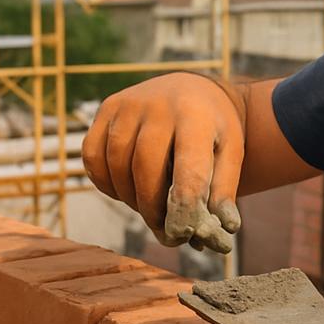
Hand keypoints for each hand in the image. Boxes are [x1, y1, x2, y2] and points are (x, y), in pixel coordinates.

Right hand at [81, 73, 245, 252]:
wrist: (192, 89)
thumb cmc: (214, 129)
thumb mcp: (231, 152)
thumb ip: (224, 189)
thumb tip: (224, 228)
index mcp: (197, 116)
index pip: (187, 168)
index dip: (183, 206)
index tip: (181, 234)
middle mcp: (158, 105)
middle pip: (145, 168)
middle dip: (152, 207)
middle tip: (164, 229)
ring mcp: (127, 105)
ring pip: (116, 164)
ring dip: (129, 197)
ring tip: (149, 208)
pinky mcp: (105, 108)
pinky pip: (93, 156)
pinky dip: (106, 182)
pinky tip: (126, 190)